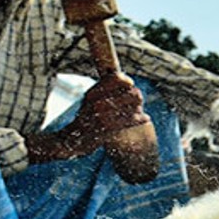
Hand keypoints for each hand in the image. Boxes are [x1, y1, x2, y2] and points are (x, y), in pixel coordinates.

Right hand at [27, 73, 150, 162]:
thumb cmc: (85, 118)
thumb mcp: (91, 99)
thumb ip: (105, 89)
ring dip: (138, 108)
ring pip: (132, 106)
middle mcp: (97, 101)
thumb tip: (129, 80)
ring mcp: (101, 115)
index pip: (116, 78)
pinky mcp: (107, 128)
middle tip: (139, 100)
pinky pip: (130, 120)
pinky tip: (146, 118)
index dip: (126, 81)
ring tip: (140, 111)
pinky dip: (140, 119)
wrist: (72, 140)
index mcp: (93, 92)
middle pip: (128, 92)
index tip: (130, 85)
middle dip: (136, 96)